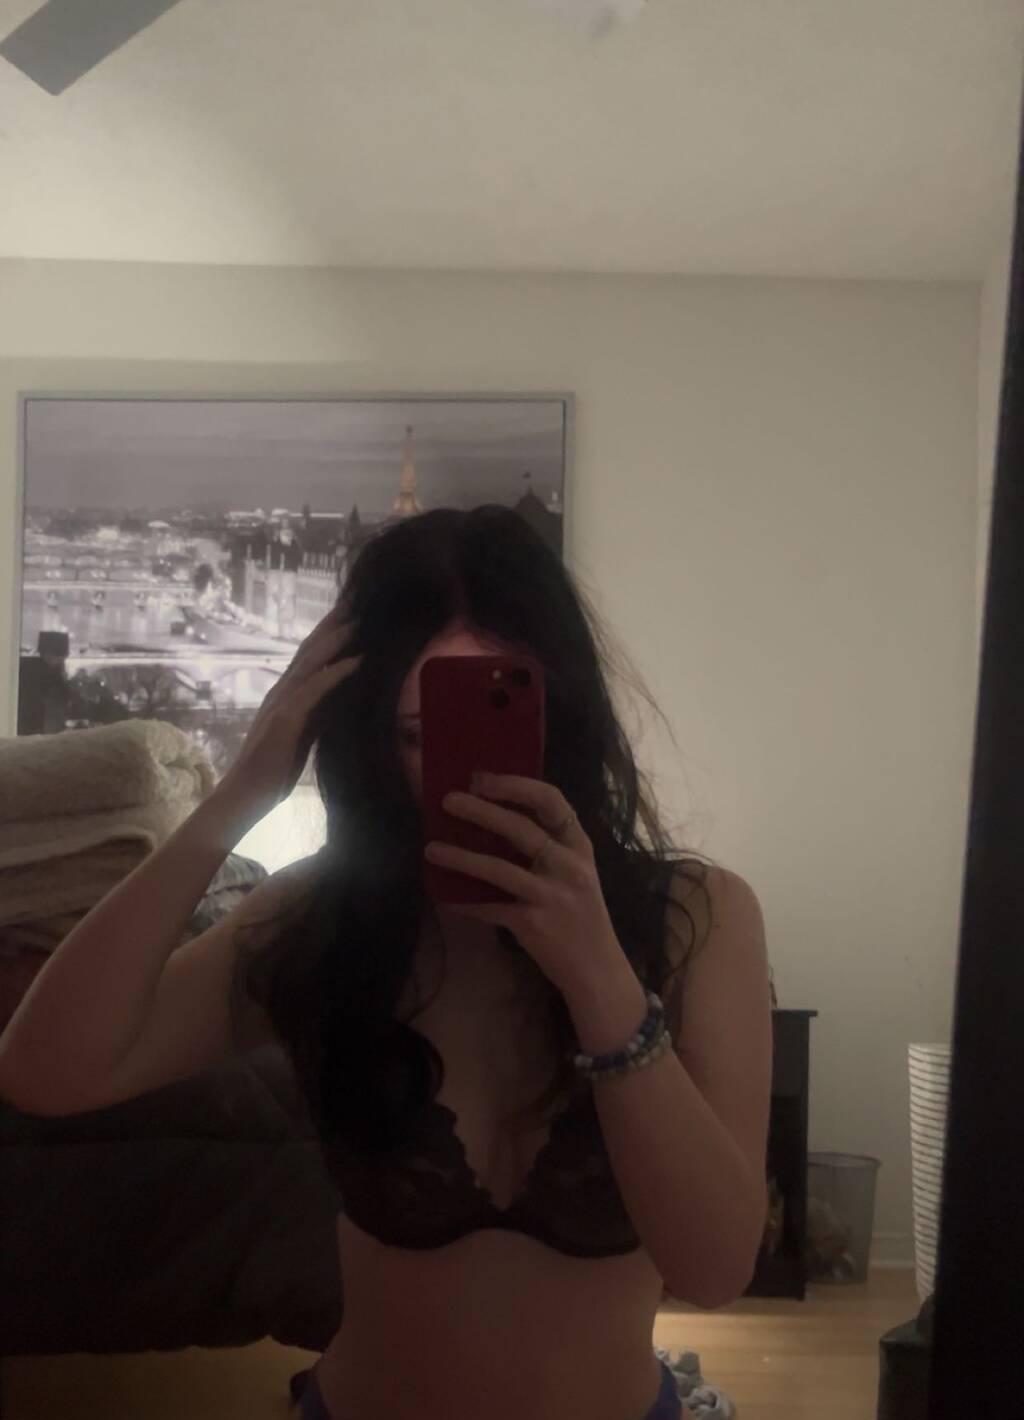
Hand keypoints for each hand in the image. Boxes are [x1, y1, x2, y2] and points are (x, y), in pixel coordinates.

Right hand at [215, 611, 359, 822]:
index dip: (329, 633)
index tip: (352, 613)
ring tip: (359, 619)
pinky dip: (335, 673)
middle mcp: (281, 691)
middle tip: (356, 600)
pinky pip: (313, 690)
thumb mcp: (305, 736)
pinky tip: (356, 661)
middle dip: (332, 624)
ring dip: (336, 639)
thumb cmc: (273, 772)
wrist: (245, 797)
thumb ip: (319, 713)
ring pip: (310, 662)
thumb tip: (344, 696)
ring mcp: (281, 703)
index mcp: (286, 694)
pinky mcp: (285, 720)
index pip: (310, 656)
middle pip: (310, 649)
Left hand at [424, 774, 625, 996]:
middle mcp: (569, 866)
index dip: (516, 785)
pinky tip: (444, 895)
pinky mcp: (534, 924)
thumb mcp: (576, 873)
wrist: (597, 969)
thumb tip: (495, 817)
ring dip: (461, 857)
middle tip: (448, 800)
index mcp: (580, 846)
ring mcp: (552, 895)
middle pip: (520, 828)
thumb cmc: (581, 916)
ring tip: (431, 849)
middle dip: (481, 811)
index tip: (482, 778)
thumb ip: (549, 847)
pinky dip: (464, 901)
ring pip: (498, 868)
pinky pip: (490, 907)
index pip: (552, 801)